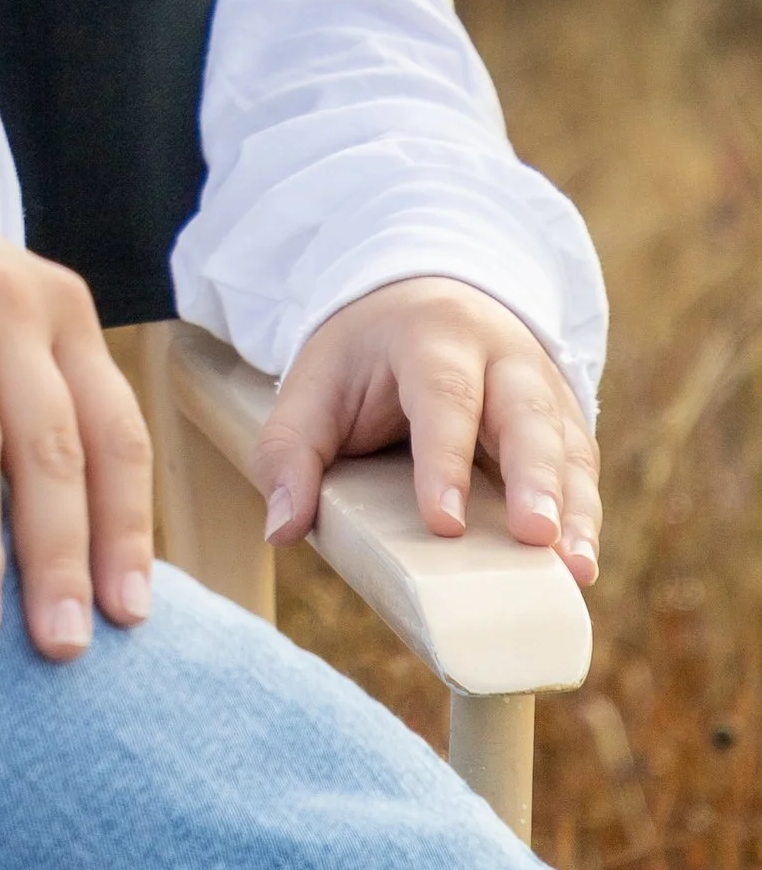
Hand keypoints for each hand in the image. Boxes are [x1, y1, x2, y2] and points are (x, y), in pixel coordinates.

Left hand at [255, 276, 599, 585]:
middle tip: (536, 538)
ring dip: (575, 508)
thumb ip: (288, 451)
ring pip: (566, 444)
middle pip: (526, 414)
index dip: (445, 459)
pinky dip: (586, 516)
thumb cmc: (365, 356)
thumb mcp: (313, 385)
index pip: (443, 396)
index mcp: (434, 337)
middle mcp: (502, 356)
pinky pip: (581, 467)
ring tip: (575, 570)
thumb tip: (282, 529)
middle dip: (534, 478)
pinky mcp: (563, 421)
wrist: (424, 299)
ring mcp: (542, 386)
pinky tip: (580, 566)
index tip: (443, 523)